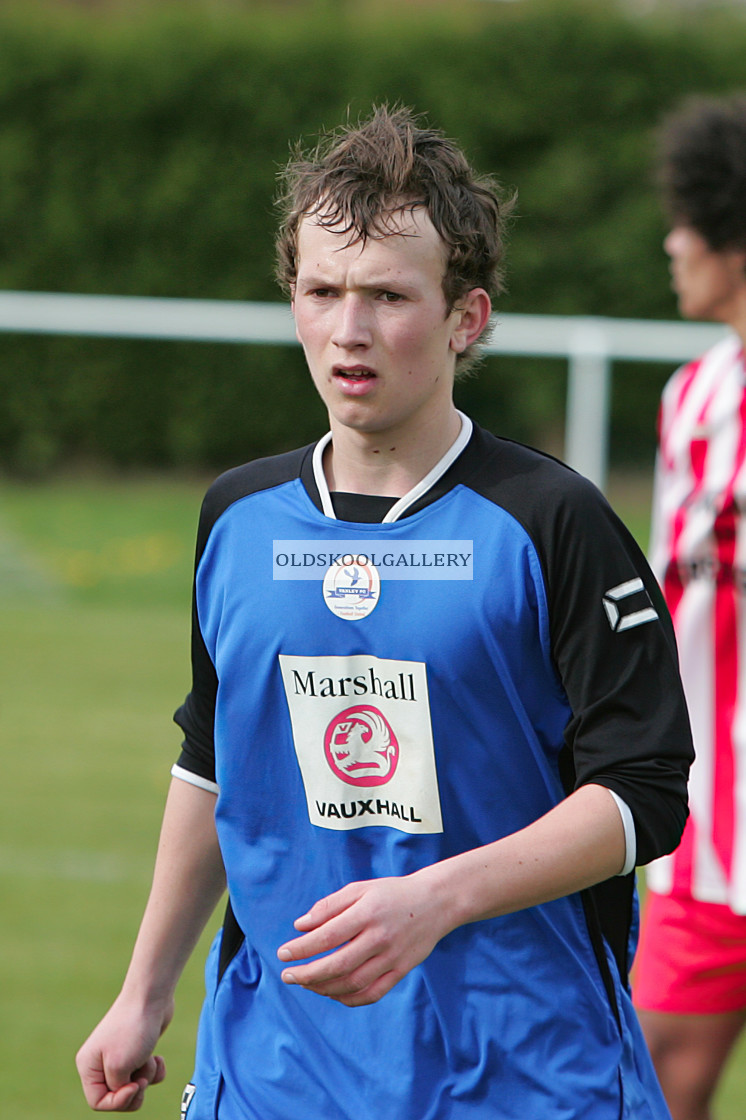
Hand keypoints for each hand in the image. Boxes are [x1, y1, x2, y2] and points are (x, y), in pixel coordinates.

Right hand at [76, 995, 171, 1110]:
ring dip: (146, 1077)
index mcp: (88, 1066)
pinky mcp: (138, 1052)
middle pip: (116, 1097)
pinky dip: (155, 1069)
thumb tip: (124, 1091)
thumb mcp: (119, 1067)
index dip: (117, 1101)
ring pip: (134, 1086)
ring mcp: (120, 1057)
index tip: (133, 1086)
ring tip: (150, 1059)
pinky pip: (147, 1075)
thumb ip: (117, 1090)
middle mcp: (101, 1064)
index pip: (97, 1102)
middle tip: (142, 1077)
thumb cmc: (132, 1029)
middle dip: (134, 1091)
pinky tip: (158, 1056)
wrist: (150, 997)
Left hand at [277, 872, 448, 1006]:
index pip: (327, 936)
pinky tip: (332, 992)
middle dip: (307, 974)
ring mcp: (392, 957)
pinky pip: (372, 993)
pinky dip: (348, 998)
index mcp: (367, 912)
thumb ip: (329, 906)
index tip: (282, 954)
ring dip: (323, 987)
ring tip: (305, 983)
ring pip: (352, 983)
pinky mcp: (401, 970)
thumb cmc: (391, 893)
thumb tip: (300, 926)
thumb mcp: (360, 889)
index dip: (301, 948)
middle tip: (287, 975)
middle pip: (337, 965)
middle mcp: (380, 937)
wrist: (436, 902)